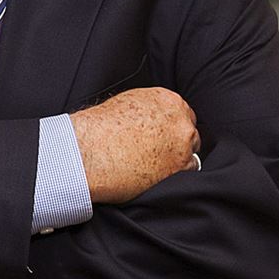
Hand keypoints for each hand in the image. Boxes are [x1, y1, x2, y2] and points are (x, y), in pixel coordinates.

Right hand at [71, 87, 200, 203]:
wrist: (88, 151)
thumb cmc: (99, 128)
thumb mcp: (127, 103)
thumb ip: (149, 110)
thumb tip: (153, 120)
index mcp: (168, 100)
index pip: (183, 115)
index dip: (172, 131)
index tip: (163, 140)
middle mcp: (180, 120)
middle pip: (189, 135)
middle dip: (177, 145)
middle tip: (158, 156)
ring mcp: (182, 144)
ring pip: (190, 155)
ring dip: (177, 162)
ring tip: (154, 169)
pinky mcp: (178, 168)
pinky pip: (187, 174)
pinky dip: (174, 177)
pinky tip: (155, 178)